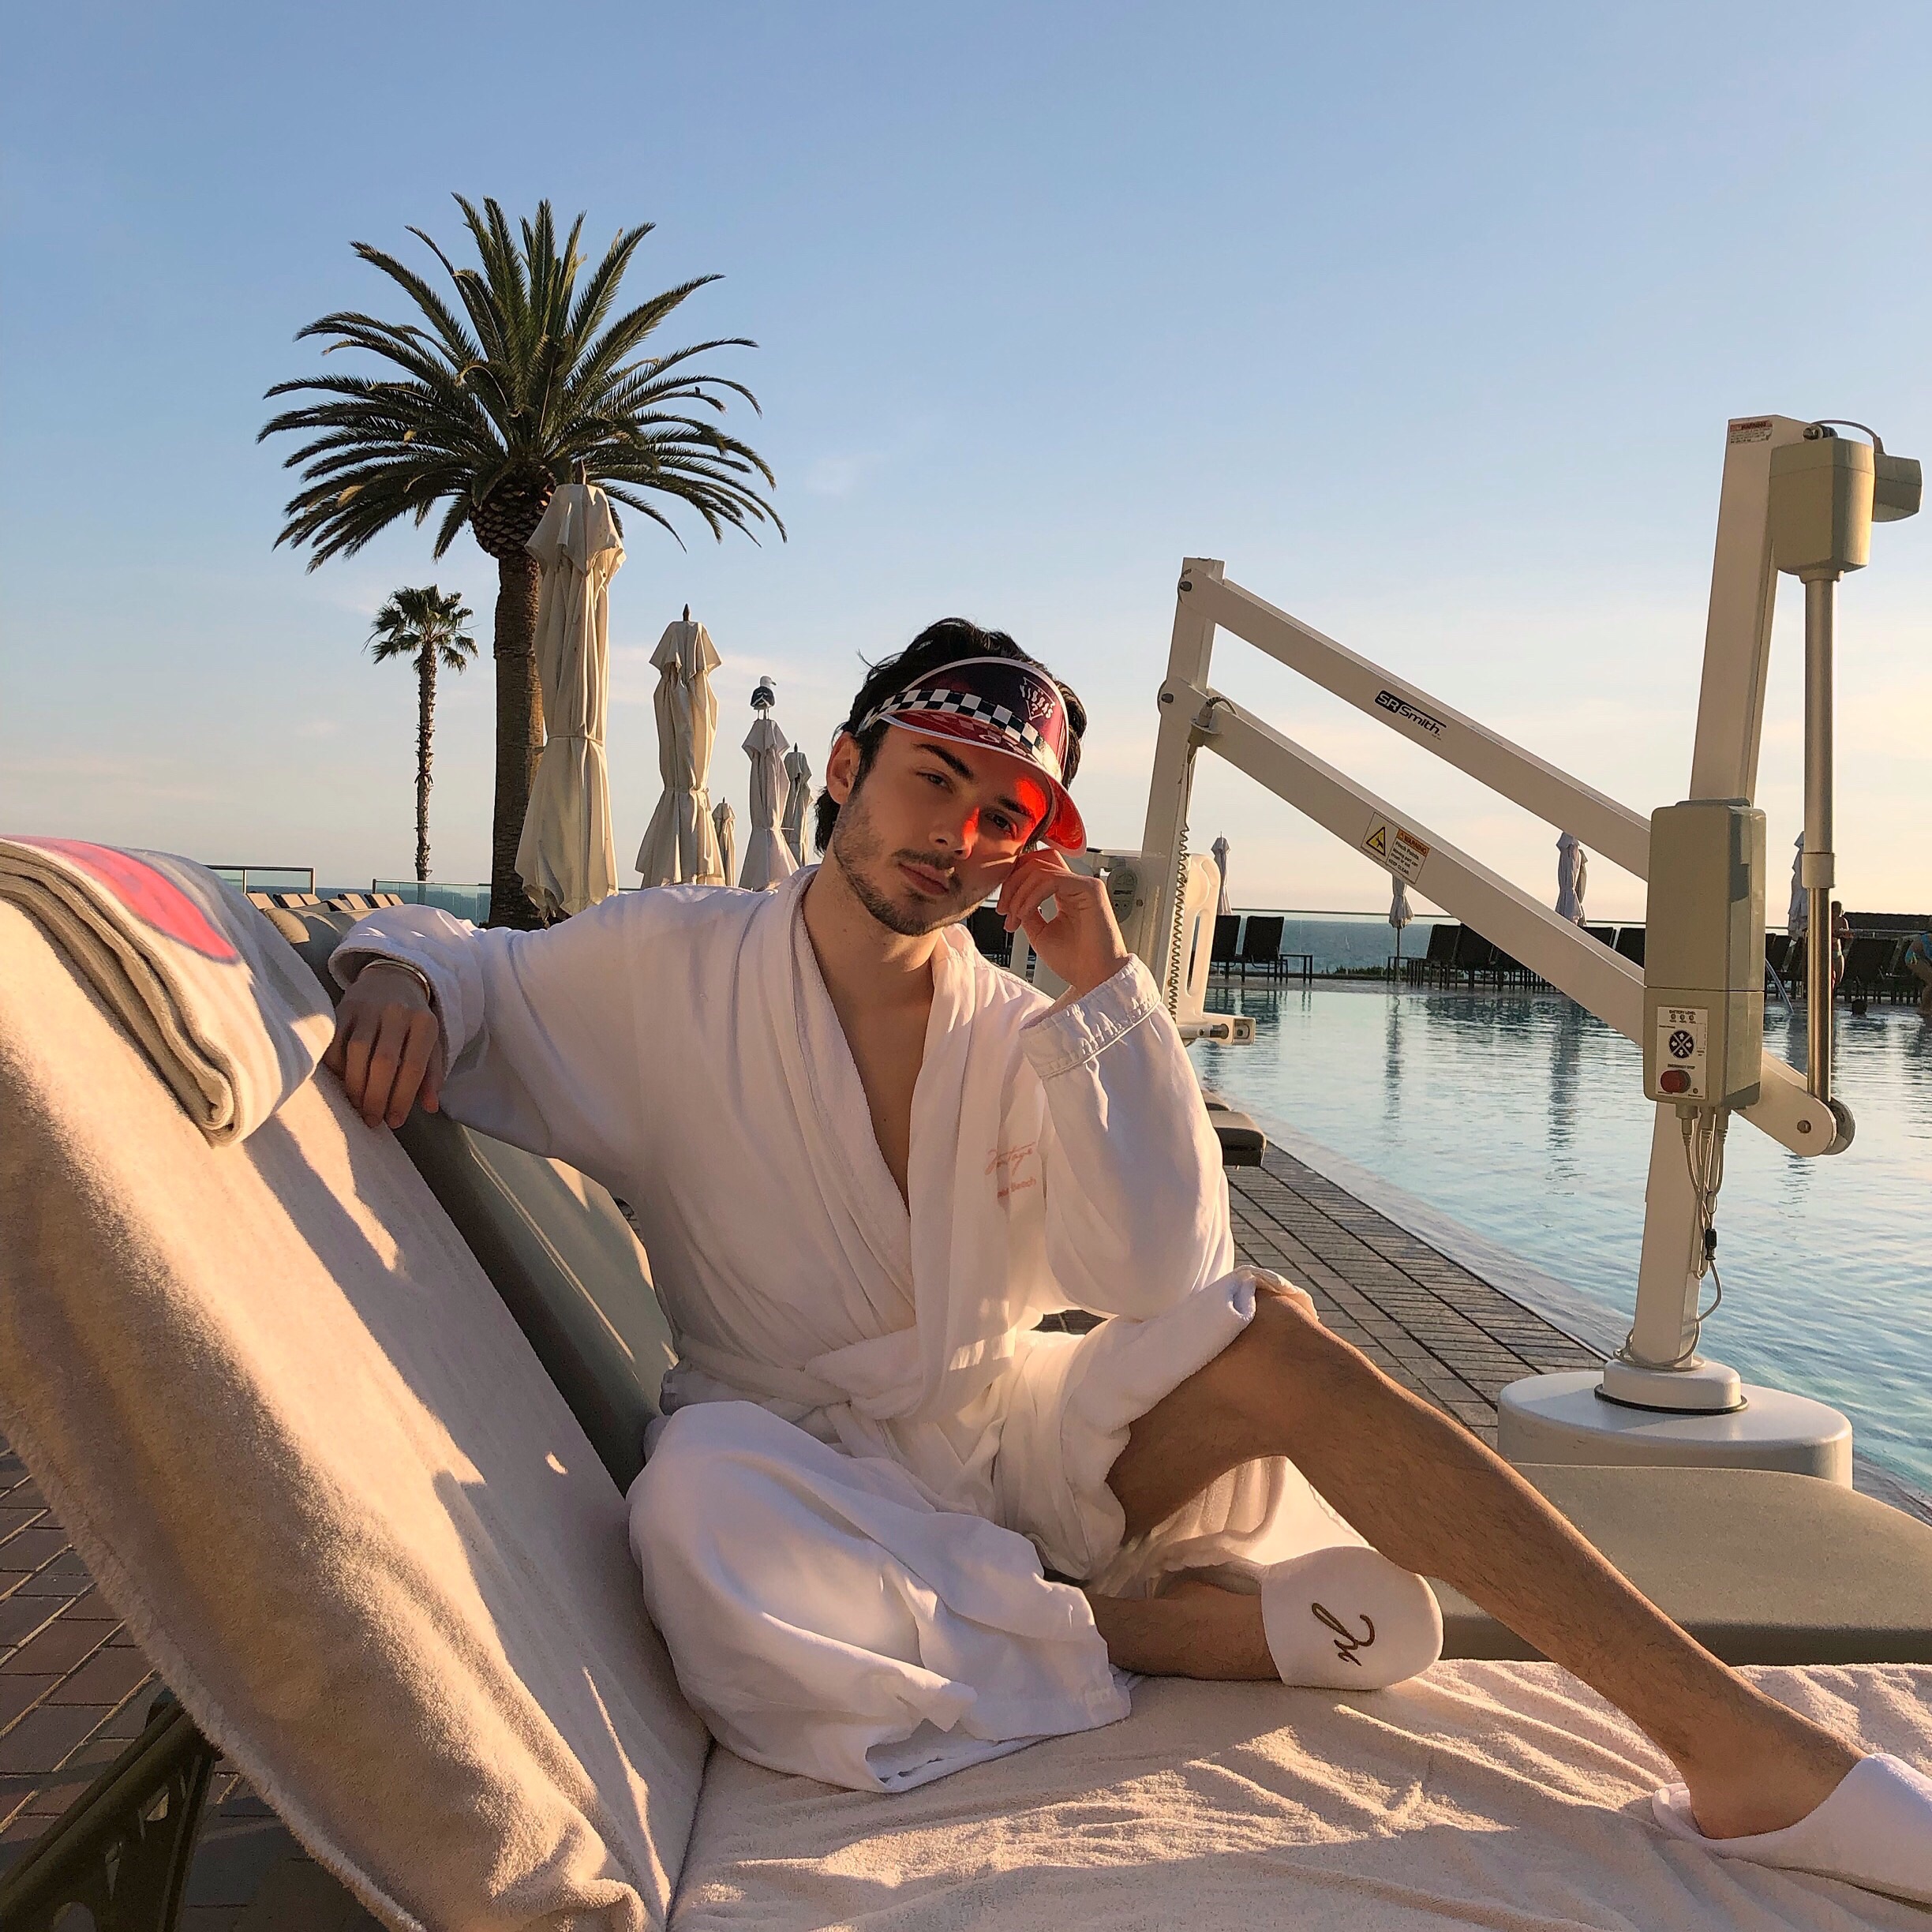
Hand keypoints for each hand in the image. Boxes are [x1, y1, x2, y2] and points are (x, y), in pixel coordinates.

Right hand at [322, 962, 444, 1128]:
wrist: (391, 978)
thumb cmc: (413, 1020)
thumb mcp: (430, 1042)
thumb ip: (431, 1073)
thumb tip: (430, 1107)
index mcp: (424, 1023)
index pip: (414, 1066)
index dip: (403, 1098)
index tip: (395, 1121)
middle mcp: (396, 1013)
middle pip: (384, 1062)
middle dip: (377, 1097)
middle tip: (373, 1120)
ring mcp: (367, 1009)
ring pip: (357, 1052)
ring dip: (355, 1085)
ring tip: (358, 1106)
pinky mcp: (343, 1008)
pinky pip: (335, 1042)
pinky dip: (337, 1067)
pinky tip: (343, 1082)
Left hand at [998, 849, 1130, 1000]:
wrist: (1095, 978)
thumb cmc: (1075, 961)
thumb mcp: (1039, 932)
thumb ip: (1027, 910)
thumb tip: (1011, 899)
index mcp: (1065, 894)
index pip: (1035, 871)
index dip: (1013, 884)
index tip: (1002, 909)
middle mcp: (1075, 885)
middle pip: (1035, 863)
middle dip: (1012, 884)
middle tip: (1003, 910)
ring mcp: (1084, 884)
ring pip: (1040, 870)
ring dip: (1019, 893)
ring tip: (1015, 917)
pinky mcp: (1090, 888)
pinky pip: (1051, 880)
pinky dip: (1032, 896)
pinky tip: (1026, 913)